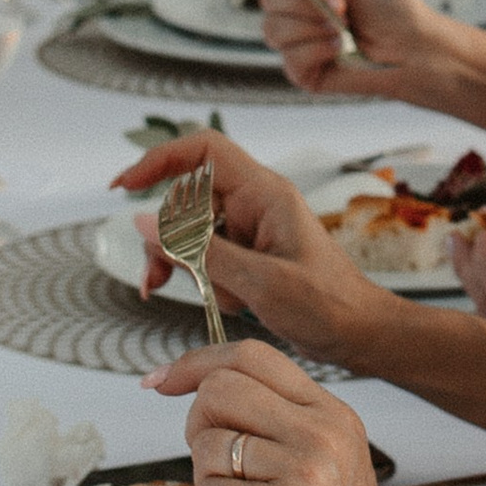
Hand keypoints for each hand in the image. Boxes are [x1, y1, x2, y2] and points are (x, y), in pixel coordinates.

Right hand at [108, 129, 391, 363]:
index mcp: (266, 194)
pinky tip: (203, 299)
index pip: (205, 151)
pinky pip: (207, 254)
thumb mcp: (260, 282)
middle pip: (188, 198)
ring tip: (166, 292)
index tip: (125, 186)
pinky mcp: (250, 254)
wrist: (360, 335)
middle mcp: (256, 204)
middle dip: (164, 236)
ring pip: (191, 230)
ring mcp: (252, 229)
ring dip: (177, 261)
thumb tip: (144, 221)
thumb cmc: (328, 305)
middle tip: (155, 277)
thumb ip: (199, 252)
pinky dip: (195, 275)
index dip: (161, 160)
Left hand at [153, 341, 423, 485]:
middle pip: (219, 390)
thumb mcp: (323, 467)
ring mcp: (305, 468)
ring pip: (207, 448)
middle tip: (218, 474)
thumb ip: (278, 428)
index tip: (163, 380)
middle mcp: (322, 431)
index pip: (252, 356)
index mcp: (331, 414)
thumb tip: (205, 397)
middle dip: (196, 430)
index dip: (197, 363)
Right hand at [245, 0, 469, 108]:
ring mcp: (296, 41)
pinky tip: (341, 48)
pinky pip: (290, 58)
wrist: (414, 46)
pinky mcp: (302, 71)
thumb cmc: (390, 3)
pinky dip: (319, 49)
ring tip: (345, 27)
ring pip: (273, 30)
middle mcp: (293, 9)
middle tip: (341, 3)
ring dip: (314, 25)